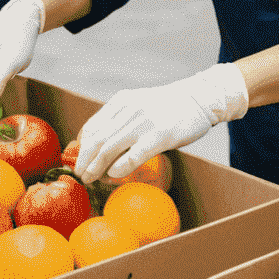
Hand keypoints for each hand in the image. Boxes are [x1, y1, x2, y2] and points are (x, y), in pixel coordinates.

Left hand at [74, 64, 248, 184]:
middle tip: (79, 176)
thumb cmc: (169, 106)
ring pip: (110, 148)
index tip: (79, 162)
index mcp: (121, 102)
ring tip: (89, 179)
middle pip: (96, 140)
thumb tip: (100, 142)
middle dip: (84, 161)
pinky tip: (112, 175)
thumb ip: (121, 118)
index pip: (92, 128)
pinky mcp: (160, 135)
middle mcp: (129, 110)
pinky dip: (120, 167)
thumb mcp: (139, 103)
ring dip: (95, 167)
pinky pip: (134, 155)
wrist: (200, 98)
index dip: (81, 148)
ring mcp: (144, 122)